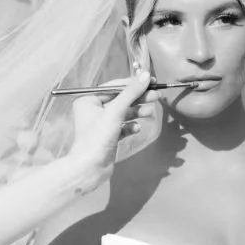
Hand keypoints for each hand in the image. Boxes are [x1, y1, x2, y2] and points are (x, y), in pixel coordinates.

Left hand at [66, 69, 155, 192]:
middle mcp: (93, 110)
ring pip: (123, 113)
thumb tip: (145, 75)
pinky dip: (131, 126)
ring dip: (137, 112)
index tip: (150, 81)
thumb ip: (131, 93)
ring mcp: (101, 124)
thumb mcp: (115, 112)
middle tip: (156, 96)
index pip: (114, 87)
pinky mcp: (108, 137)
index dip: (132, 84)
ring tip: (150, 112)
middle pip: (120, 100)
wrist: (90, 168)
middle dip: (138, 99)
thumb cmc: (98, 137)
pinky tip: (137, 128)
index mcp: (88, 100)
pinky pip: (123, 127)